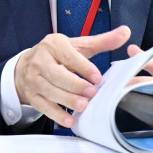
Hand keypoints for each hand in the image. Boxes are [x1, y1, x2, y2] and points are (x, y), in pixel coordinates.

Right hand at [14, 25, 130, 128]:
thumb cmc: (58, 55)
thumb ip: (102, 41)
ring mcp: (34, 79)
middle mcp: (40, 60)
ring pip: (50, 91)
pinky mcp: (32, 95)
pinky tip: (69, 120)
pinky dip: (56, 114)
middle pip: (57, 75)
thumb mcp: (78, 45)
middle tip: (92, 93)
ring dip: (67, 100)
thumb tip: (126, 32)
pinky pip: (43, 106)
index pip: (68, 56)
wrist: (26, 66)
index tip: (98, 78)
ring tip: (83, 106)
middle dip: (75, 85)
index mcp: (53, 44)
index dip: (83, 67)